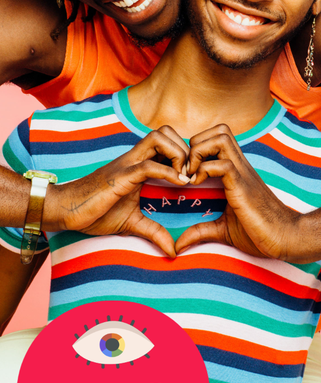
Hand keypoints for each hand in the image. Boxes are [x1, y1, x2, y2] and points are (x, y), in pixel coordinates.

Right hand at [43, 126, 188, 256]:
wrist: (65, 210)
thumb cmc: (95, 212)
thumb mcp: (131, 222)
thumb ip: (154, 231)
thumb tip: (173, 251)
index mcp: (138, 164)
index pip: (167, 141)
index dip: (184, 153)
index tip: (193, 176)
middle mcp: (134, 158)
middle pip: (166, 131)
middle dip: (185, 148)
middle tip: (192, 174)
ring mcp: (127, 165)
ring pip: (158, 138)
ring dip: (178, 154)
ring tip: (185, 177)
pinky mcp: (120, 177)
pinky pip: (148, 166)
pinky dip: (168, 172)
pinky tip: (179, 184)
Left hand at [175, 124, 298, 258]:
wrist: (286, 238)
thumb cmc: (259, 233)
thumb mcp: (224, 230)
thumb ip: (201, 231)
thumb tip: (179, 245)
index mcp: (236, 171)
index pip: (218, 138)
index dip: (198, 148)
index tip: (187, 172)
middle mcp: (240, 166)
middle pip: (220, 130)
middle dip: (197, 143)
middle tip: (187, 169)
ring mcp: (243, 173)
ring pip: (221, 137)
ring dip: (199, 151)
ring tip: (192, 175)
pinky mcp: (243, 186)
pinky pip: (223, 164)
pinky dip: (204, 169)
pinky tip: (198, 185)